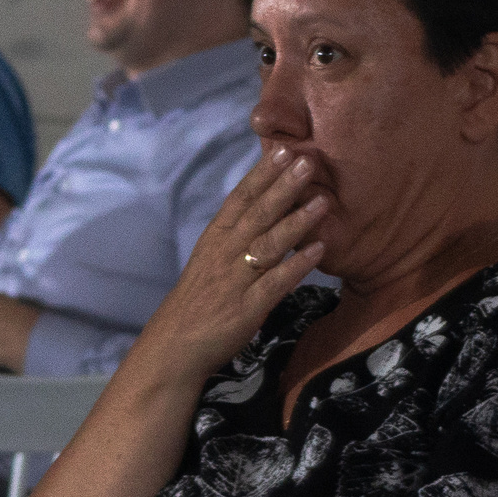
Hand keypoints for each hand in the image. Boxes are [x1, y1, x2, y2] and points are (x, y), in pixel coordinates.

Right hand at [130, 148, 327, 389]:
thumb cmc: (197, 301)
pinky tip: (319, 250)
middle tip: (308, 161)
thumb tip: (264, 208)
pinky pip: (275, 283)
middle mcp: (224, 253)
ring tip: (323, 201)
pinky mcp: (246, 308)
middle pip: (257, 214)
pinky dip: (297, 266)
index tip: (283, 149)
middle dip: (283, 187)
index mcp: (215, 238)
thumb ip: (235, 235)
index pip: (240, 198)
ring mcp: (236, 280)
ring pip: (269, 244)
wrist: (174, 346)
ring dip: (297, 221)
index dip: (261, 174)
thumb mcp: (210, 259)